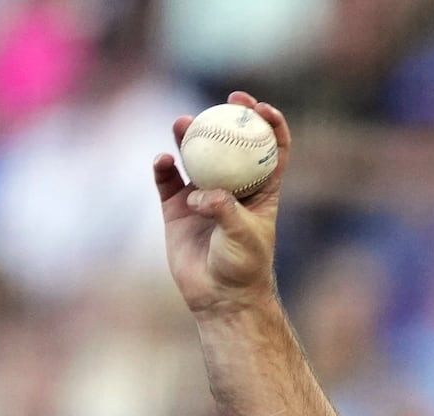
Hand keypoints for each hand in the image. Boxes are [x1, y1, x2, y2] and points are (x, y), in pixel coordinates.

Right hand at [153, 91, 289, 316]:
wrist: (219, 297)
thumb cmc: (243, 267)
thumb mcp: (243, 236)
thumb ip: (224, 210)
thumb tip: (200, 195)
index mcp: (262, 191)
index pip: (271, 150)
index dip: (270, 124)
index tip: (260, 107)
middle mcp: (233, 188)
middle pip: (232, 143)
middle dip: (230, 117)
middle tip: (226, 100)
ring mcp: (203, 195)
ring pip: (196, 155)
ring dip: (190, 136)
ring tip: (184, 124)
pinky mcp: (176, 209)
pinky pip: (167, 180)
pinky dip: (163, 168)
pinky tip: (162, 161)